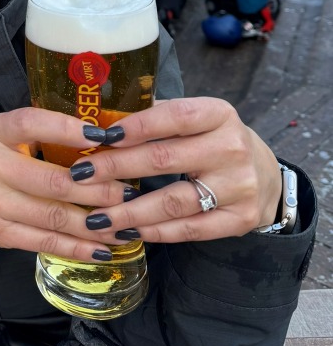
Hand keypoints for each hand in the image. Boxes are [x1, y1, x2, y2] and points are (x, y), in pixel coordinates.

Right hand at [0, 108, 137, 262]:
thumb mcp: (4, 132)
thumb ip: (41, 133)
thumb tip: (100, 140)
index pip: (32, 124)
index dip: (67, 129)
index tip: (102, 135)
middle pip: (54, 181)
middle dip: (98, 189)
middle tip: (129, 192)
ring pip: (53, 217)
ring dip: (95, 224)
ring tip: (125, 223)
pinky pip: (44, 243)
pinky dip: (77, 248)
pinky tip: (102, 249)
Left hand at [70, 97, 281, 244]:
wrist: (265, 173)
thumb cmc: (213, 139)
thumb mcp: (196, 118)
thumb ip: (157, 116)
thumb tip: (101, 120)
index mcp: (219, 113)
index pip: (174, 116)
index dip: (137, 126)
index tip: (101, 136)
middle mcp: (232, 147)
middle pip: (164, 159)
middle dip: (117, 168)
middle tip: (80, 176)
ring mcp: (239, 186)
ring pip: (174, 202)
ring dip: (129, 211)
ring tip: (95, 218)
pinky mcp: (240, 219)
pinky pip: (190, 229)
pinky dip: (156, 232)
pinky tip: (128, 231)